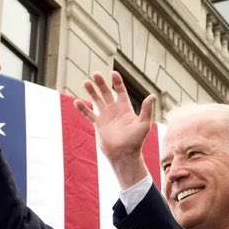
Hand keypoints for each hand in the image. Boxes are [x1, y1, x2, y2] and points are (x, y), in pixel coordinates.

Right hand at [74, 72, 154, 189]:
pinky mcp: (98, 126)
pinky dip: (82, 109)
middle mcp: (115, 112)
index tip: (113, 73)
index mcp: (125, 109)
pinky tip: (76, 102)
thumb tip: (152, 96)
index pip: (120, 92)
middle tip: (95, 74)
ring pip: (96, 101)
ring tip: (86, 82)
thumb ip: (146, 110)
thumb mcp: (143, 124)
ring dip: (91, 92)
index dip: (117, 82)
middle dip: (101, 83)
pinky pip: (89, 115)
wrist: (124, 155)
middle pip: (106, 93)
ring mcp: (105, 118)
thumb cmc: (136, 142)